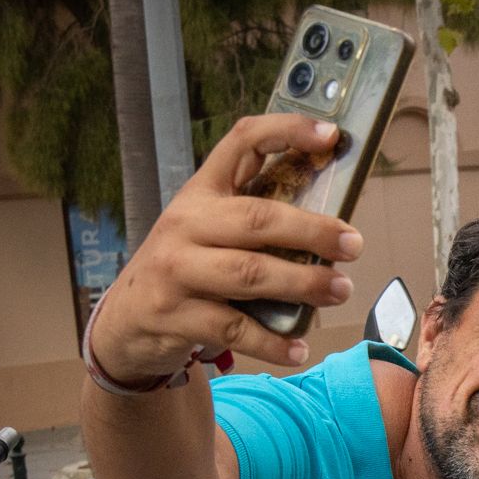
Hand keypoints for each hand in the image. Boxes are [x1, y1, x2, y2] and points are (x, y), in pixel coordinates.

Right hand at [87, 114, 360, 381]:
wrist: (125, 320)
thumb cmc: (187, 268)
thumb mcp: (210, 232)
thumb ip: (258, 222)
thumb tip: (335, 230)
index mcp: (201, 192)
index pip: (241, 144)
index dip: (286, 131)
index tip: (330, 135)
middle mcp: (185, 223)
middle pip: (257, 218)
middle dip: (312, 230)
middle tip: (353, 244)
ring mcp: (175, 269)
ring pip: (249, 273)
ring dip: (302, 283)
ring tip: (339, 290)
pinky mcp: (172, 314)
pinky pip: (233, 328)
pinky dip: (272, 341)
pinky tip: (298, 347)